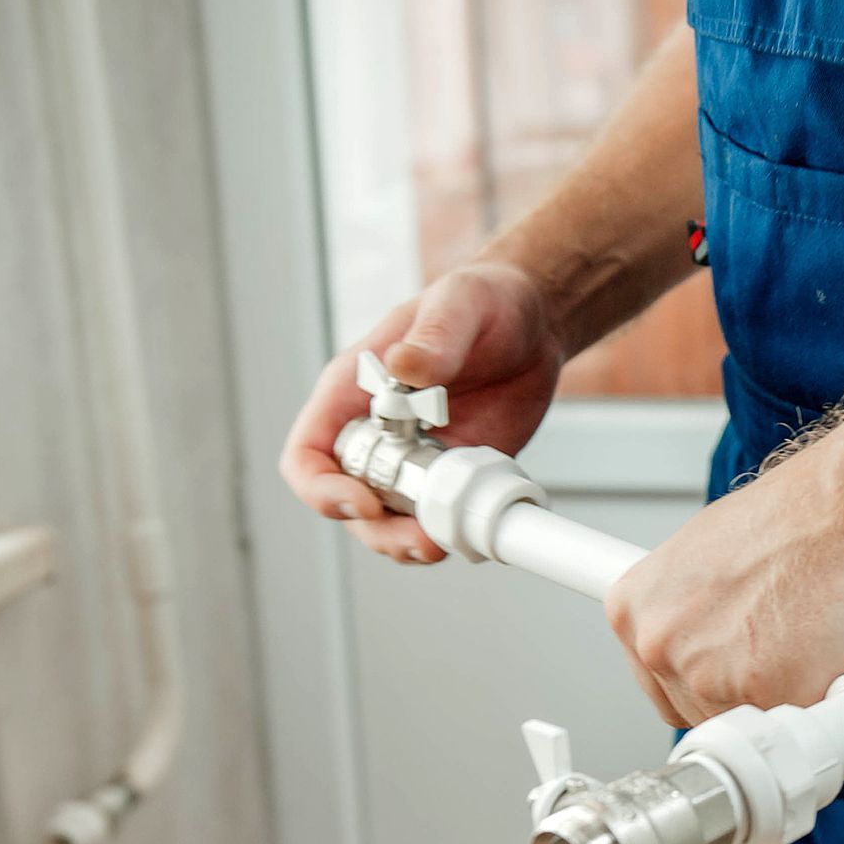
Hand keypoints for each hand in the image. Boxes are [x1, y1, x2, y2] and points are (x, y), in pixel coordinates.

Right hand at [280, 262, 565, 562]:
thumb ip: (432, 337)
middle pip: (345, 503)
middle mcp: (374, 432)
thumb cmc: (483, 300)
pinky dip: (444, 533)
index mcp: (353, 391)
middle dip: (375, 529)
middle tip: (421, 537)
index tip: (364, 501)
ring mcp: (410, 459)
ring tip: (442, 542)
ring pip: (387, 521)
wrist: (535, 323)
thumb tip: (405, 370)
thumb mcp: (460, 305)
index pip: (308, 454)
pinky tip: (466, 530)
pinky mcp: (449, 475)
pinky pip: (432, 518)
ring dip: (407, 541)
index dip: (322, 488)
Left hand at [604, 445, 843, 725]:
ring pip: (748, 732)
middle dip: (748, 694)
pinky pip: (796, 734)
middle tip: (790, 644)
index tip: (741, 667)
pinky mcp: (766, 698)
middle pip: (700, 716)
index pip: (661, 685)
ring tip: (815, 639)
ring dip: (787, 703)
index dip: (712, 679)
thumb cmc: (803, 519)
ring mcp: (707, 677)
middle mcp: (658, 644)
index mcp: (634, 609)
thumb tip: (707, 647)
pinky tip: (836, 656)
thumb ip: (696, 613)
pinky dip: (825, 708)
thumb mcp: (714, 556)